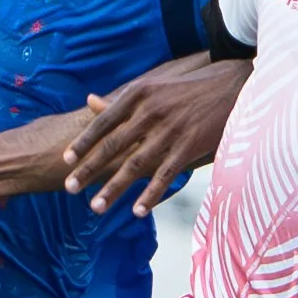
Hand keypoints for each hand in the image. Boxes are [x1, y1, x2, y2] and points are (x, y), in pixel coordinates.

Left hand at [64, 55, 250, 216]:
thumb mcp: (153, 86)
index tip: (66, 160)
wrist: (232, 86)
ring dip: (114, 188)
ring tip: (96, 207)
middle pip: (113, 145)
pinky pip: (165, 175)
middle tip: (70, 188)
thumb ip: (122, 100)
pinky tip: (137, 211)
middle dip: (89, 169)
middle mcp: (151, 111)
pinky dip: (150, 194)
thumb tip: (89, 101)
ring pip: (135, 164)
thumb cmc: (188, 89)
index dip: (83, 142)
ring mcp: (170, 129)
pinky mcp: (190, 146)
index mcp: (139, 94)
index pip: (104, 121)